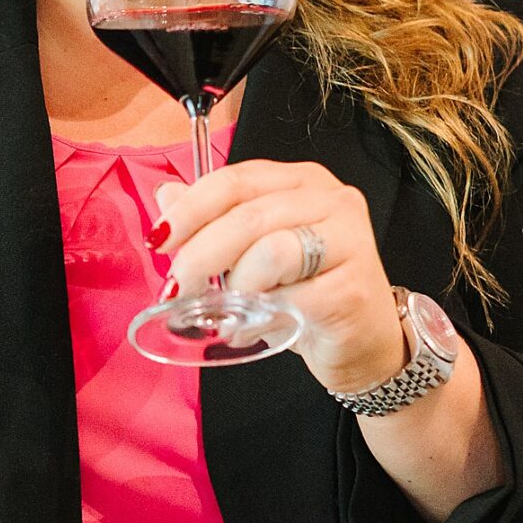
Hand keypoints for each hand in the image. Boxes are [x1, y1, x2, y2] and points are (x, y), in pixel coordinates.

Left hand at [154, 159, 408, 397]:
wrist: (363, 342)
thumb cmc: (306, 293)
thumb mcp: (252, 253)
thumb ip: (213, 221)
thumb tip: (165, 194)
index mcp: (301, 181)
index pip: (235, 180)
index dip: (190, 209)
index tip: (159, 239)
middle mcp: (331, 199)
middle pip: (247, 216)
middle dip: (200, 254)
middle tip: (180, 286)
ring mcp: (349, 239)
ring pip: (269, 251)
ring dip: (236, 287)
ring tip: (229, 311)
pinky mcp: (352, 286)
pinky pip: (292, 294)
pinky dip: (260, 315)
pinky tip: (251, 329)